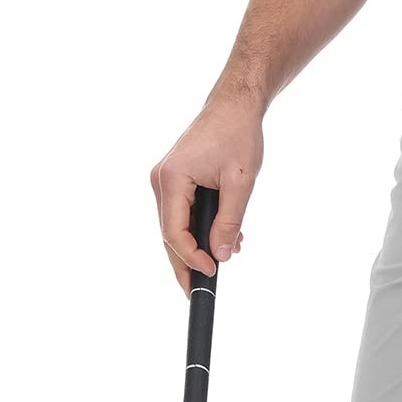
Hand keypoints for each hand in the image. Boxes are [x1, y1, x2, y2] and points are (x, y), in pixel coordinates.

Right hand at [151, 95, 263, 295]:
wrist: (234, 107)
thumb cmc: (238, 136)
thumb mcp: (240, 183)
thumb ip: (229, 221)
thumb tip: (222, 256)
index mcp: (172, 179)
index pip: (174, 232)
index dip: (191, 259)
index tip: (212, 273)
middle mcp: (161, 181)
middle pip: (169, 235)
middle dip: (185, 265)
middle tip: (198, 293)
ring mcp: (166, 181)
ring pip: (176, 228)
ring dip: (198, 248)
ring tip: (224, 260)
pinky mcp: (176, 181)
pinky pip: (183, 215)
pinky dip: (201, 231)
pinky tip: (226, 240)